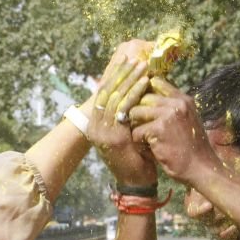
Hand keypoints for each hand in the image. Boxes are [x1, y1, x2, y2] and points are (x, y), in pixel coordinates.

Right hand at [86, 55, 156, 186]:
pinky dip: (135, 93)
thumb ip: (124, 113)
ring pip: (115, 97)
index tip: (127, 60)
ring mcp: (102, 132)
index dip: (115, 75)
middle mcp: (94, 127)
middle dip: (122, 73)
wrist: (136, 181)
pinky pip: (124, 109)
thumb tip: (130, 89)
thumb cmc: (135, 155)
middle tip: (135, 58)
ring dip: (130, 80)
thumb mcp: (125, 130)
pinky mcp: (113, 137)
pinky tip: (145, 83)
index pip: (102, 92)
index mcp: (94, 124)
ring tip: (142, 66)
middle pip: (106, 92)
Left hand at [129, 77, 221, 184]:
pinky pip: (136, 131)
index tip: (139, 104)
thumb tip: (146, 98)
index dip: (143, 92)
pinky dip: (138, 142)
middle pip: (142, 97)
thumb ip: (171, 109)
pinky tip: (148, 149)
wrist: (201, 168)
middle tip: (139, 127)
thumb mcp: (186, 121)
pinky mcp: (159, 128)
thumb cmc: (191, 148)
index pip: (156, 82)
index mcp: (183, 99)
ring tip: (143, 139)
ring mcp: (168, 114)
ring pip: (135, 112)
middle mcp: (177, 103)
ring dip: (135, 127)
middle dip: (137, 112)